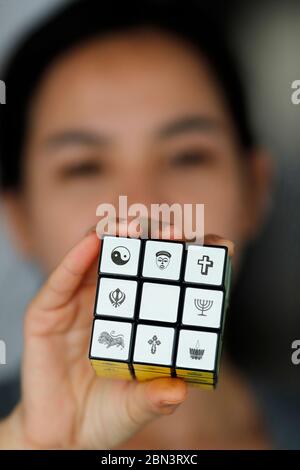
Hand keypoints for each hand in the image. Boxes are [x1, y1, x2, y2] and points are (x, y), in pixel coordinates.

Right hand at [3, 232, 187, 449]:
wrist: (60, 435)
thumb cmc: (104, 414)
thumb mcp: (136, 406)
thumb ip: (155, 398)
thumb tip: (180, 390)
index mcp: (139, 315)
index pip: (168, 276)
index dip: (191, 256)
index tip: (219, 245)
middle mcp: (112, 300)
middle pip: (136, 256)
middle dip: (156, 238)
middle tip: (177, 233)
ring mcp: (79, 302)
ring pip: (98, 255)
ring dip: (117, 235)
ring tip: (135, 228)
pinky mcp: (47, 311)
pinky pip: (62, 278)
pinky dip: (76, 257)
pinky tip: (93, 242)